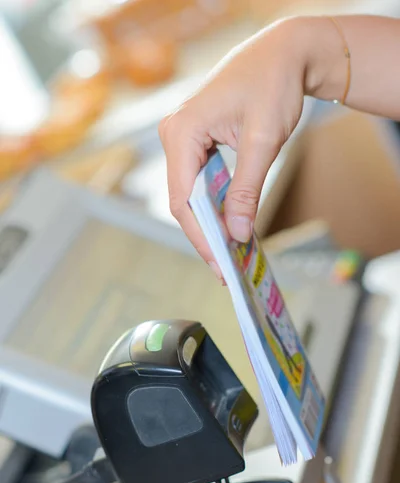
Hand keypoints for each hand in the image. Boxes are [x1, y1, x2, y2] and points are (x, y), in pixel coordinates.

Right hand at [159, 18, 309, 277]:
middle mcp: (174, 135)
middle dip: (206, 235)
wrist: (282, 53)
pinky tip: (231, 224)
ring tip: (230, 253)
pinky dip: (216, 205)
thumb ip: (247, 190)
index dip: (201, 236)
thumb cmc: (272, 85)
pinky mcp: (196, 141)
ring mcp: (183, 138)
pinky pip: (201, 182)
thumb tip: (237, 232)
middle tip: (226, 268)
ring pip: (191, 194)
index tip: (219, 264)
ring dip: (211, 222)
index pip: (183, 199)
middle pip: (184, 200)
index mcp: (182, 132)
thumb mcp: (263, 141)